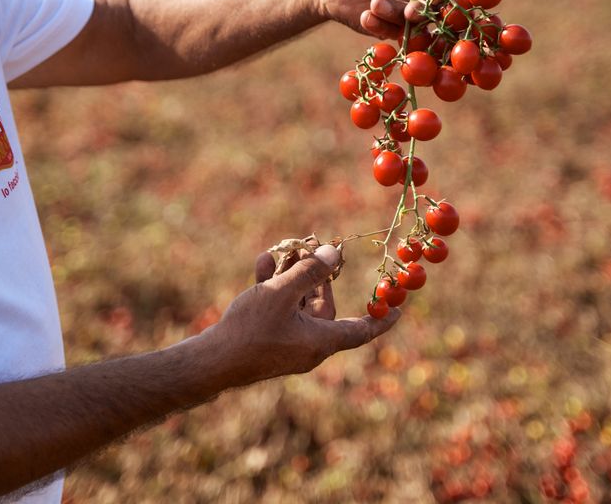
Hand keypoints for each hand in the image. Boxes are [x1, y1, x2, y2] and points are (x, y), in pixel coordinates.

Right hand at [202, 245, 400, 386]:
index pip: (361, 330)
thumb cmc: (250, 330)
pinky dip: (273, 286)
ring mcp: (286, 343)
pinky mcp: (266, 338)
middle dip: (318, 276)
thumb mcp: (281, 293)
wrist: (210, 362)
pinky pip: (278, 309)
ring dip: (292, 275)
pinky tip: (263, 261)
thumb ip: (310, 272)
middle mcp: (308, 345)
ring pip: (298, 303)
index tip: (400, 309)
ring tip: (282, 249)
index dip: (381, 318)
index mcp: (321, 342)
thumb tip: (335, 253)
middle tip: (314, 248)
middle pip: (324, 307)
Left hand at [314, 0, 466, 39]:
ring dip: (397, 17)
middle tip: (410, 13)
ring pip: (418, 23)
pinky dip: (380, 26)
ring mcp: (407, 9)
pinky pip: (394, 34)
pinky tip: (364, 16)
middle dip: (427, 10)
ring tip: (374, 4)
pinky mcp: (390, 28)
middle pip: (441, 4)